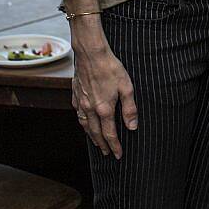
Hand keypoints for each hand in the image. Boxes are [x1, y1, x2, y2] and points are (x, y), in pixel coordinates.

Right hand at [71, 25, 137, 158]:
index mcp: (104, 109)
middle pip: (96, 133)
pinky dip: (82, 121)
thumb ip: (129, 109)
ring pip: (85, 125)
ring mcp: (81, 102)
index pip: (110, 134)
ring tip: (96, 142)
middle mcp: (90, 109)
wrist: (90, 53)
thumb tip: (132, 127)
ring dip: (91, 136)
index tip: (118, 155)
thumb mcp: (126, 87)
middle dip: (102, 145)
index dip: (115, 146)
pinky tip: (84, 121)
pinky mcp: (75, 94)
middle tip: (107, 153)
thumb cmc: (110, 68)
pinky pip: (78, 113)